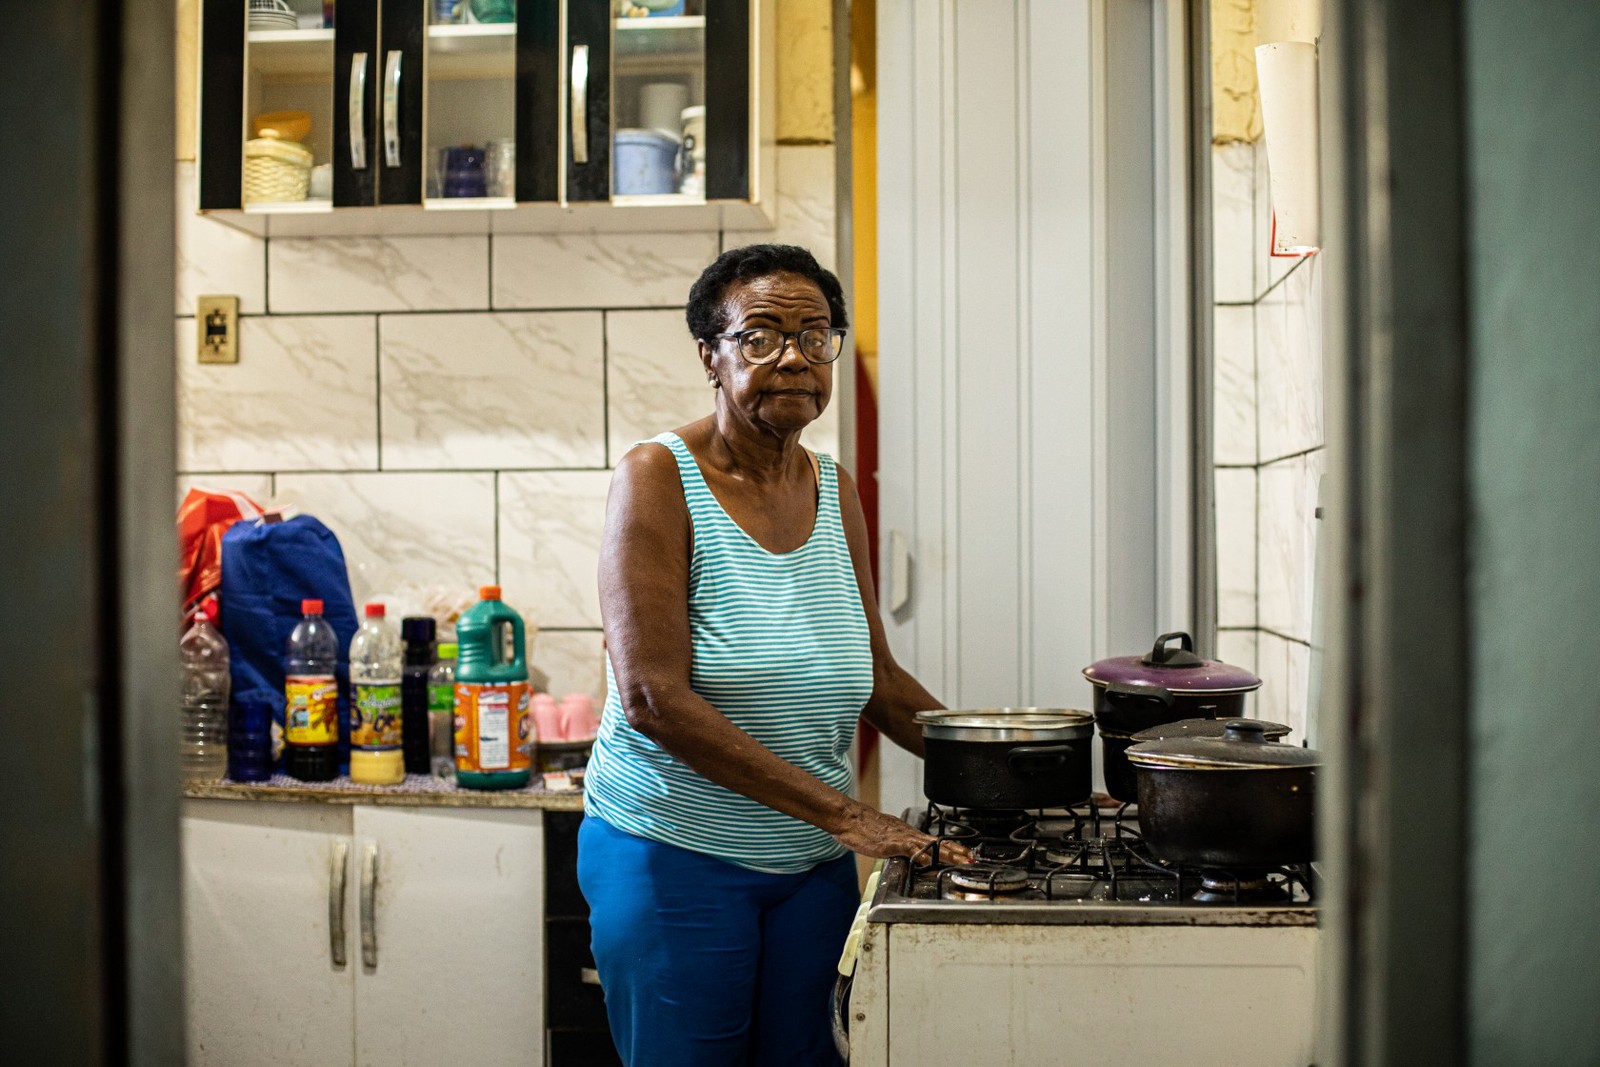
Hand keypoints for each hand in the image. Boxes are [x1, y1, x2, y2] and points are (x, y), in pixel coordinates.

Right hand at [831, 804, 974, 865]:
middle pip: (937, 842)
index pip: (933, 841)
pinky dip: (923, 855)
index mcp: (906, 833)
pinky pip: (910, 849)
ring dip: (947, 854)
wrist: (849, 818)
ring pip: (930, 845)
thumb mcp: (883, 838)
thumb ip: (894, 845)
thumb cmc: (861, 827)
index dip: (950, 848)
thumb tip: (901, 852)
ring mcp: (902, 838)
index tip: (964, 853)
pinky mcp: (892, 843)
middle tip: (972, 857)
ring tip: (961, 860)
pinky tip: (931, 861)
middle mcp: (908, 833)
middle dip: (956, 851)